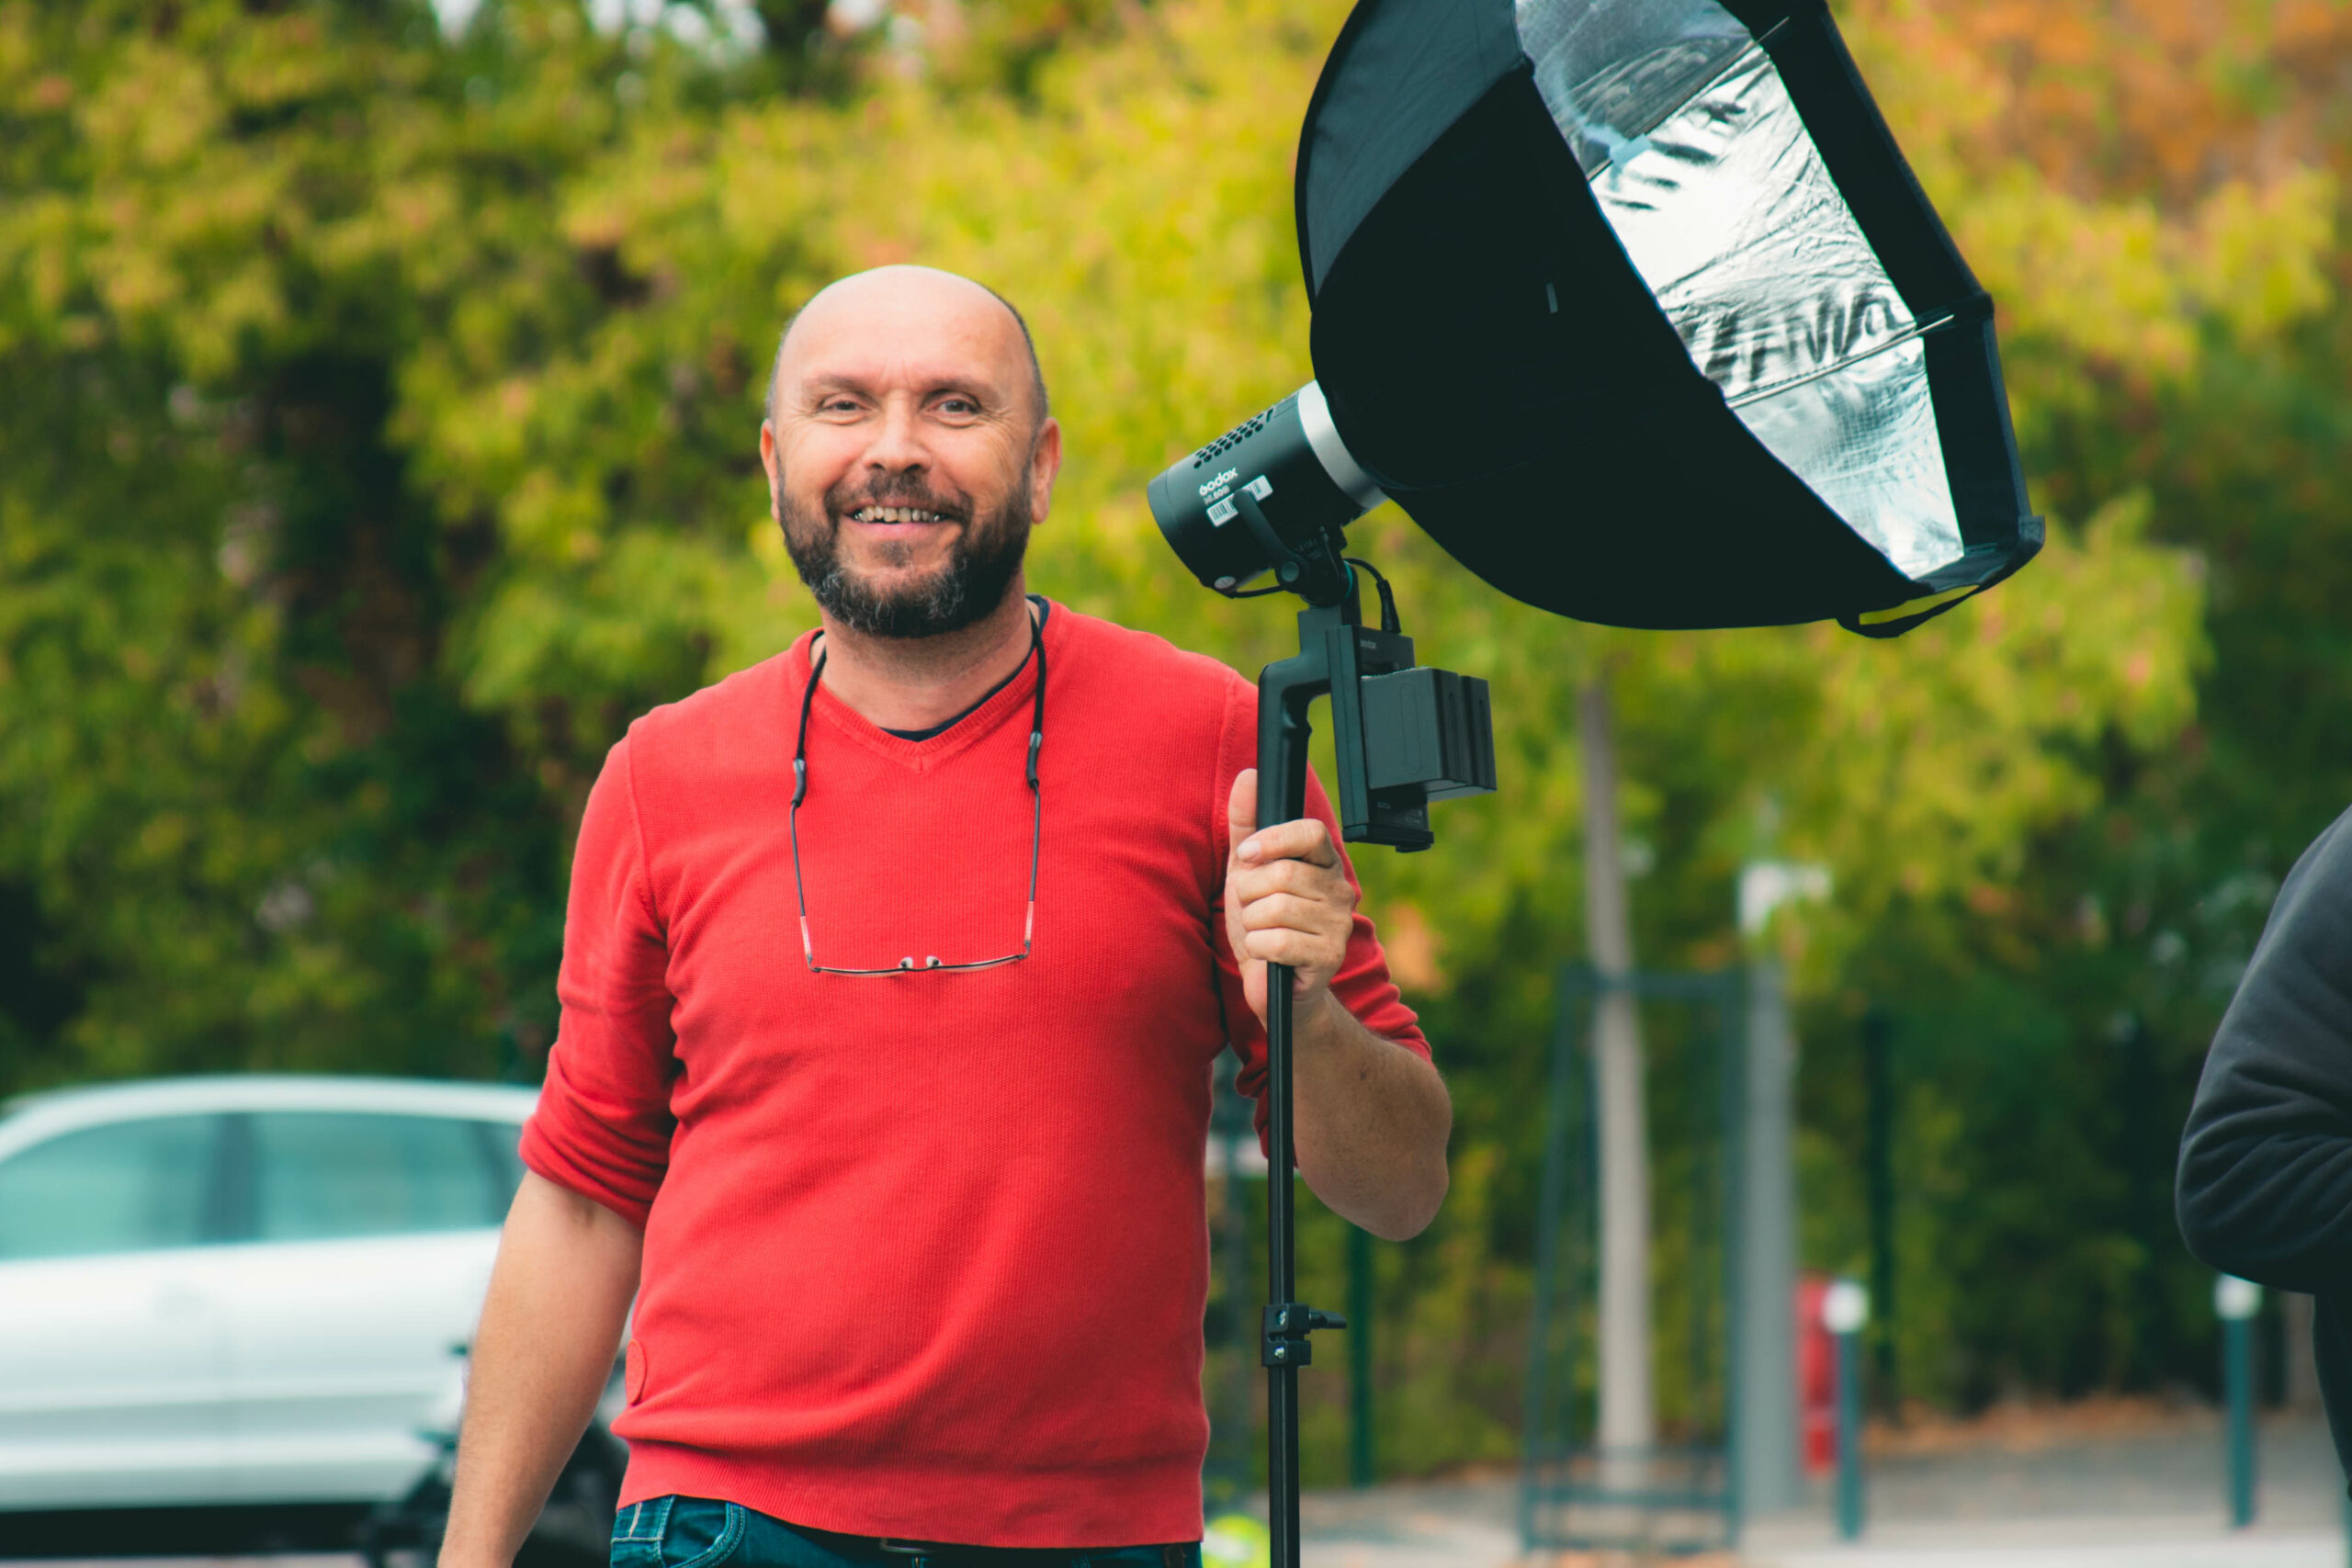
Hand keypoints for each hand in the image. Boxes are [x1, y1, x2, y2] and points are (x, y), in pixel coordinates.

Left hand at [1223, 769, 1356, 1025]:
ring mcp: (1338, 924)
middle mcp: (1339, 889)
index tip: (1247, 856)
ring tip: (1261, 932)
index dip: (1274, 839)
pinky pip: (1277, 942)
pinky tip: (1266, 954)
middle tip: (1253, 910)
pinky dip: (1258, 949)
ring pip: (1276, 908)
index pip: (1310, 832)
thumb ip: (1246, 825)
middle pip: (1282, 873)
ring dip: (1252, 923)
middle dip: (1250, 894)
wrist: (1272, 983)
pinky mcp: (1328, 956)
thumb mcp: (1247, 871)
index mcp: (1323, 863)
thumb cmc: (1262, 923)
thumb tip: (1249, 776)